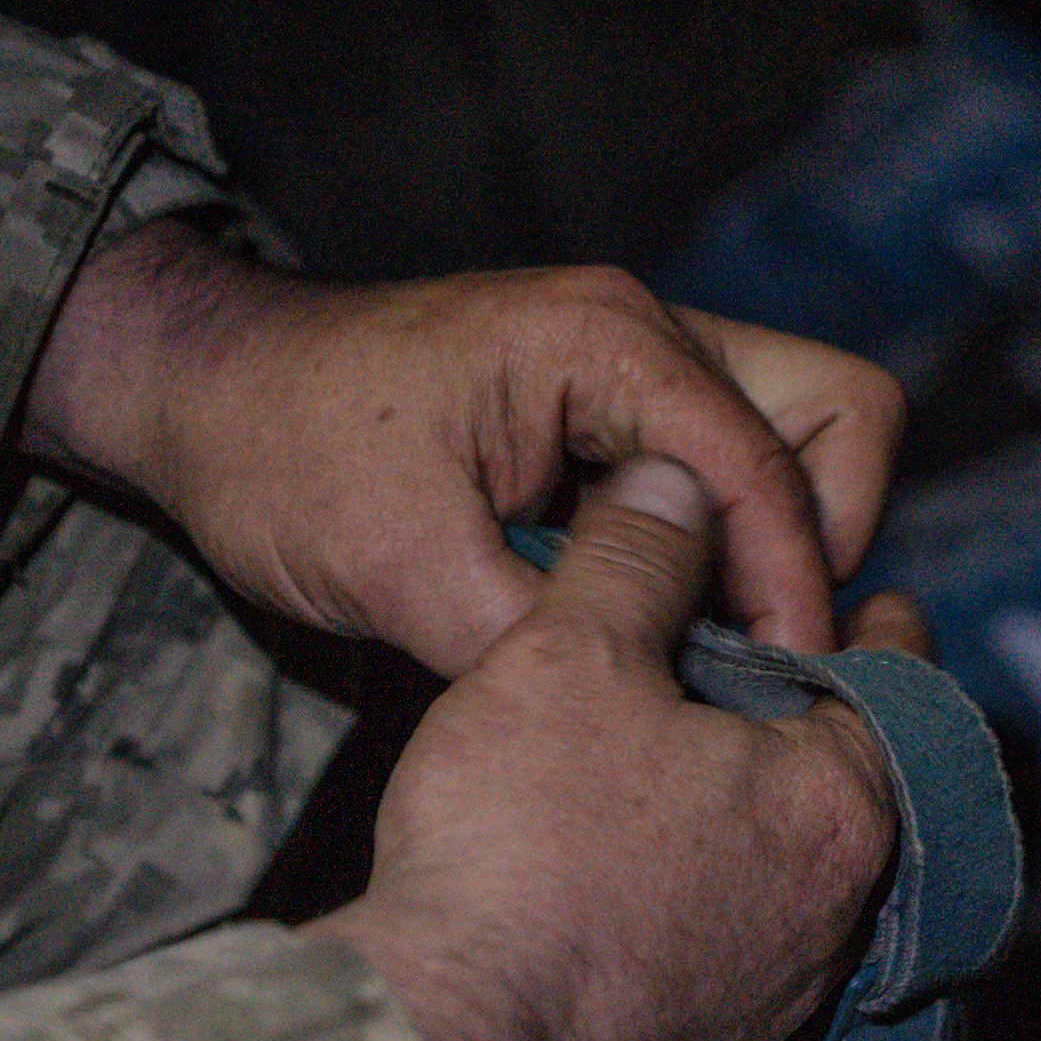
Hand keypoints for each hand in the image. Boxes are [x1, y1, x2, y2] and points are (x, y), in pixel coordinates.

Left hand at [26, 218, 901, 674]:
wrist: (202, 396)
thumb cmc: (282, 454)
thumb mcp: (400, 569)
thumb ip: (544, 631)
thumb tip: (655, 704)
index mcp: (605, 341)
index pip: (771, 459)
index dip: (794, 583)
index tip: (778, 685)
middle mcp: (646, 335)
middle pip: (838, 414)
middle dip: (820, 539)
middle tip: (751, 647)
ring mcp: (635, 369)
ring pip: (796, 443)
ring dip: (775, 547)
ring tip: (706, 649)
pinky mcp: (614, 416)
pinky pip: (725, 473)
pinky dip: (723, 550)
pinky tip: (661, 626)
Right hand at [303, 457, 926, 1040]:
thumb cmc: (521, 843)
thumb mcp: (572, 652)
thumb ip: (637, 555)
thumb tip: (678, 480)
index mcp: (836, 803)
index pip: (898, 679)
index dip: (865, 618)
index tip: (850, 589)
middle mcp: (832, 915)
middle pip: (840, 780)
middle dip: (789, 718)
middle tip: (724, 661)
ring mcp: (769, 1003)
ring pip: (780, 871)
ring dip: (739, 813)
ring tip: (660, 760)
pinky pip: (721, 950)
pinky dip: (693, 897)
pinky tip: (616, 873)